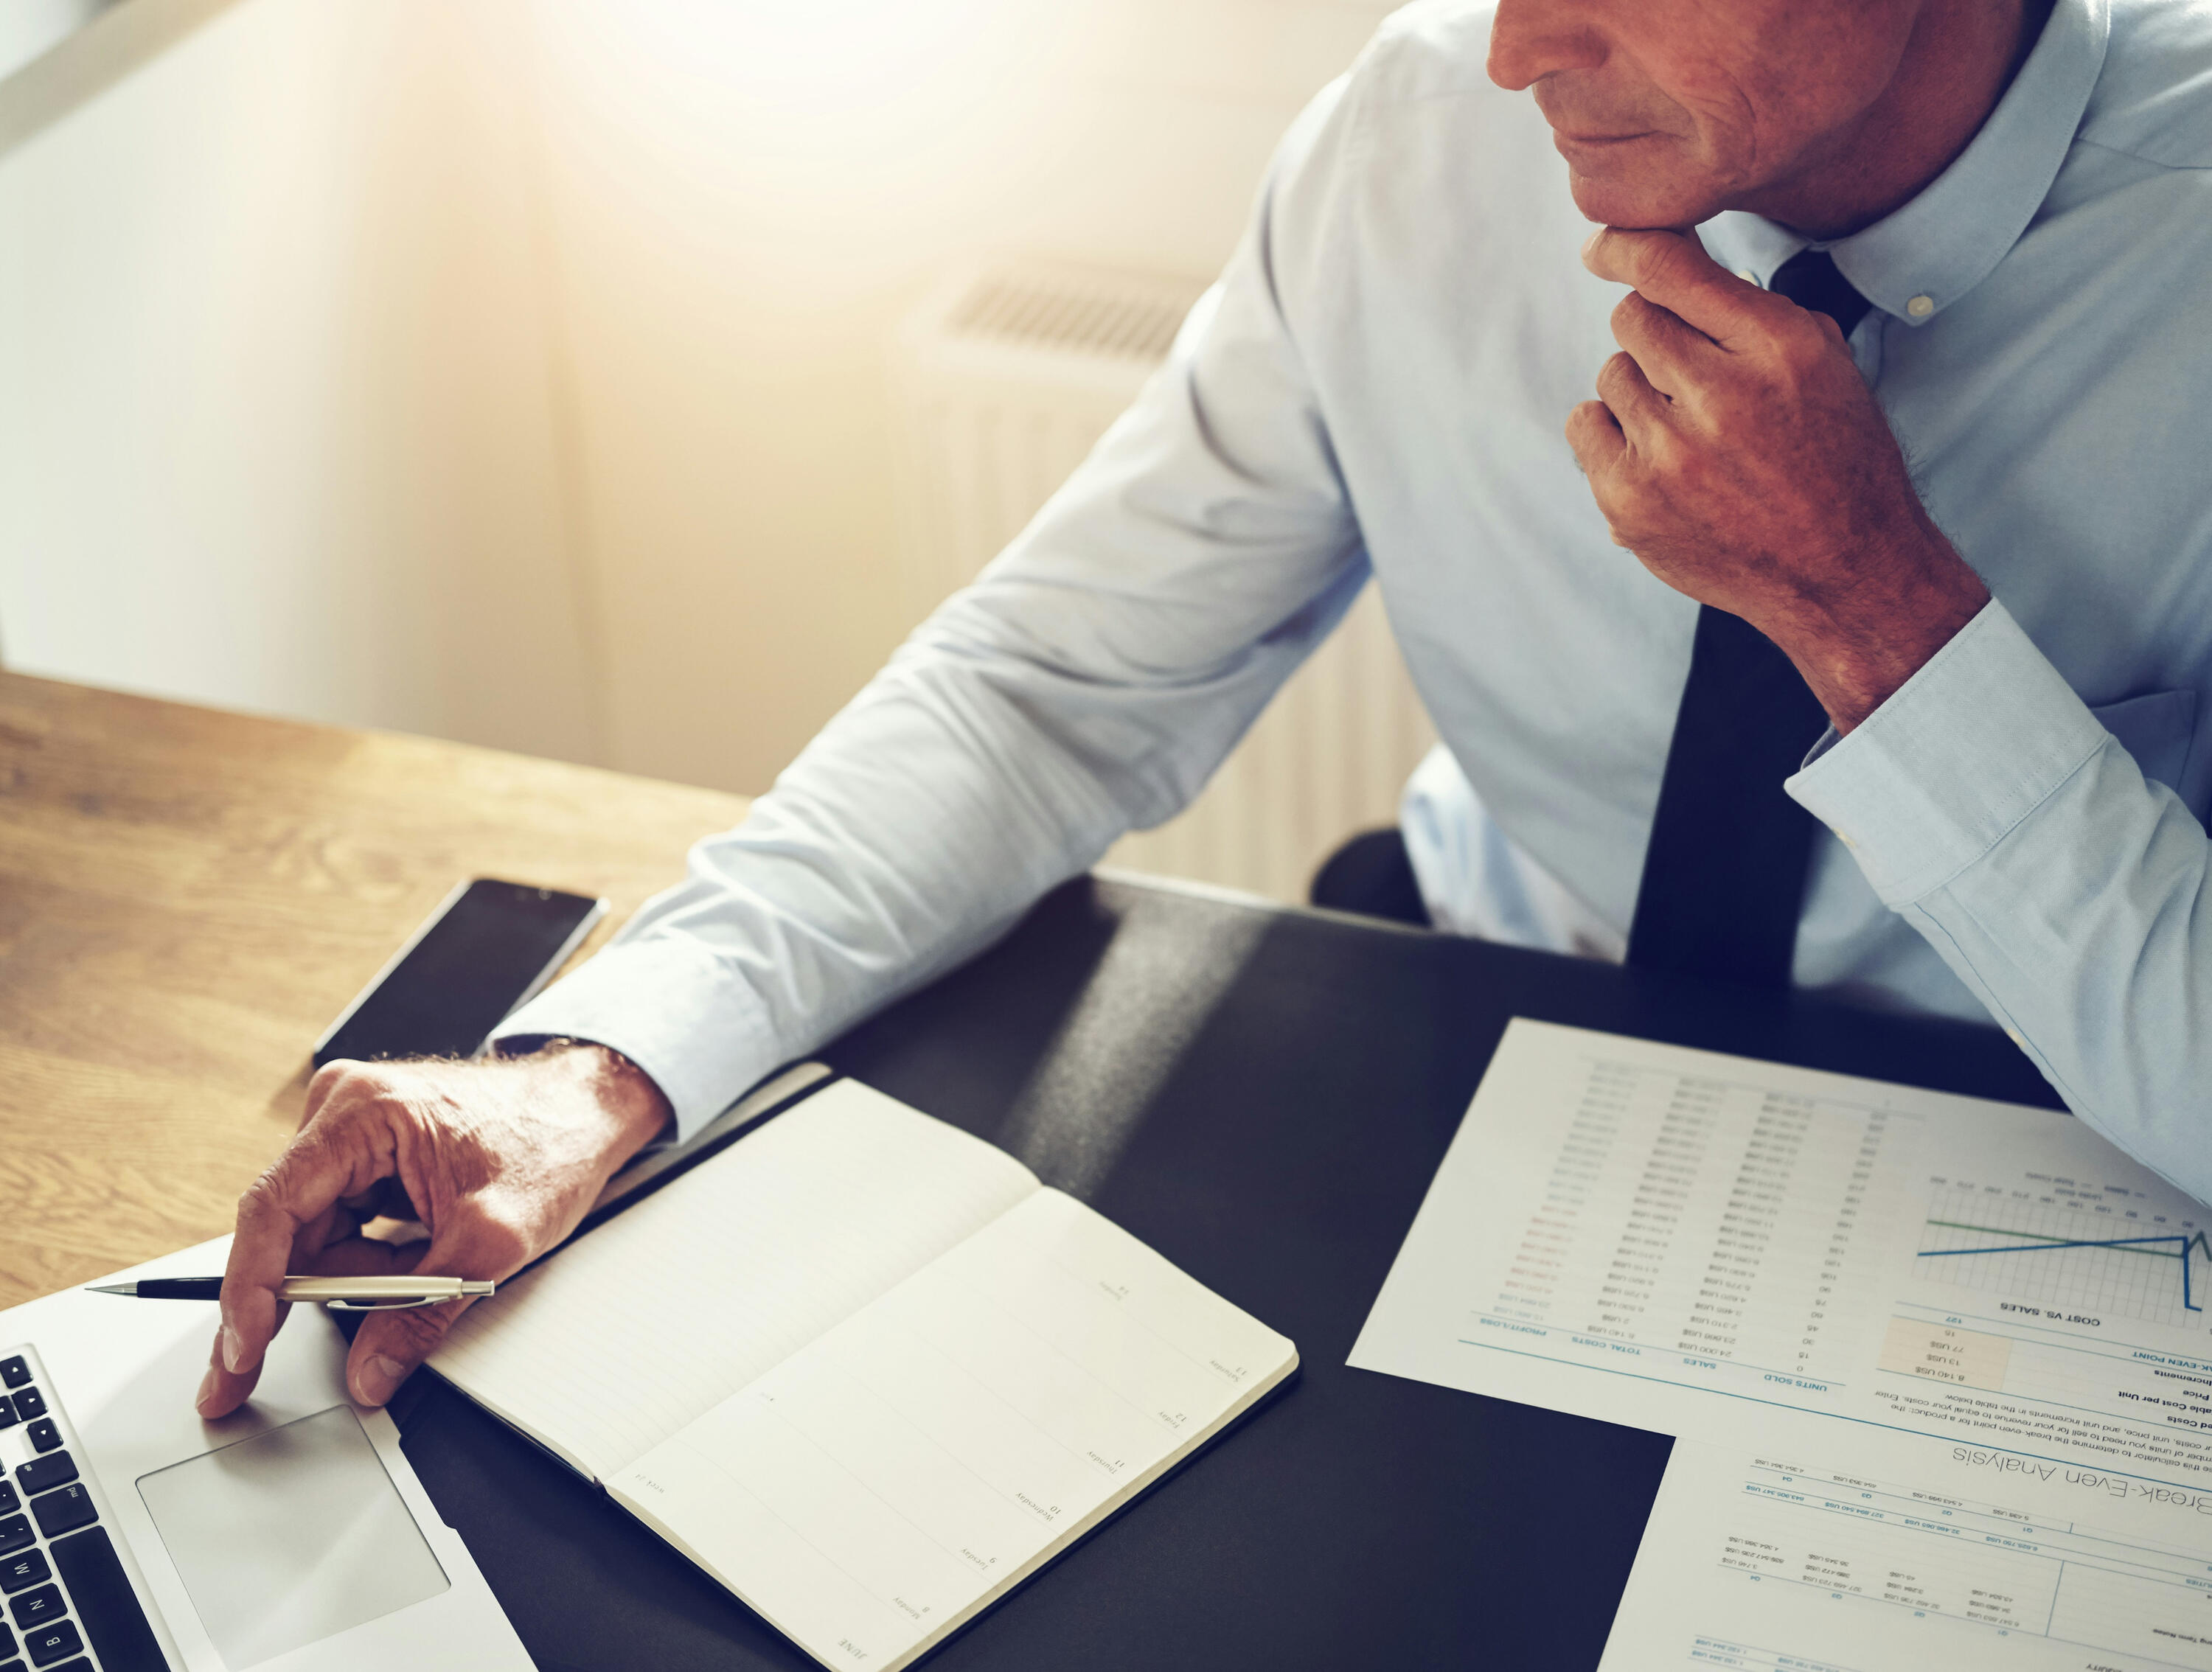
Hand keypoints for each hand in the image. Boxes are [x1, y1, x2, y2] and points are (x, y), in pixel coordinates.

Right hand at [197, 1043, 670, 1417]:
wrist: (590, 1112)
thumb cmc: (552, 1144)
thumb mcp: (494, 1241)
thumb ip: (422, 1313)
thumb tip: (369, 1374)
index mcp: (363, 1112)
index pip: (273, 1209)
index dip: (250, 1290)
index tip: (241, 1353)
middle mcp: (343, 1112)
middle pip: (287, 1227)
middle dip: (294, 1299)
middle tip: (254, 1374)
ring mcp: (353, 1133)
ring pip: (318, 1234)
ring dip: (354, 1278)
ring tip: (426, 1267)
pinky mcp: (369, 1156)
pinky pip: (345, 1226)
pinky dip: (372, 1261)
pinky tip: (420, 1257)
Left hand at [1566, 227, 1989, 731]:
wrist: (1844, 572)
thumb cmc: (1838, 464)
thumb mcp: (1826, 364)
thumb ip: (1753, 312)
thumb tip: (1674, 266)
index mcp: (1778, 346)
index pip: (1669, 267)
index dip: (1626, 246)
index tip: (1604, 247)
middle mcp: (1721, 394)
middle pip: (1633, 317)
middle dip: (1658, 335)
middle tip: (1691, 375)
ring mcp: (1670, 453)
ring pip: (1612, 373)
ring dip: (1642, 391)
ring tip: (1690, 429)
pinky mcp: (1631, 501)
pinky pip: (1586, 424)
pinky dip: (1612, 434)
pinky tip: (1657, 456)